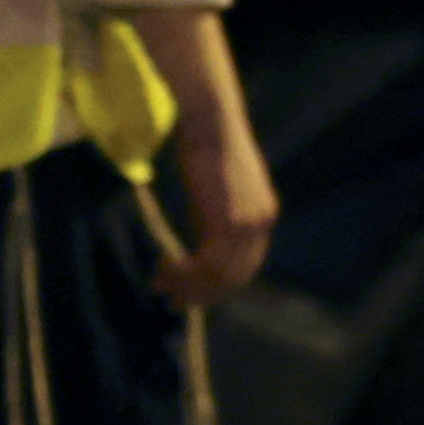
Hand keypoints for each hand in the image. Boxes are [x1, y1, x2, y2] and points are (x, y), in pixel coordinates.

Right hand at [136, 11, 274, 313]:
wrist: (211, 122)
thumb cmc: (205, 149)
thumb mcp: (213, 192)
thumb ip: (211, 220)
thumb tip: (197, 250)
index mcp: (262, 217)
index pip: (245, 266)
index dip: (216, 284)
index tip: (188, 292)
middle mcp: (261, 224)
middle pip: (235, 276)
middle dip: (202, 293)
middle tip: (172, 301)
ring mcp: (249, 225)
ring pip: (220, 274)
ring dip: (188, 284)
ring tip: (159, 285)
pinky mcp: (230, 222)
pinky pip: (208, 262)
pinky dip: (186, 271)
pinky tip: (164, 267)